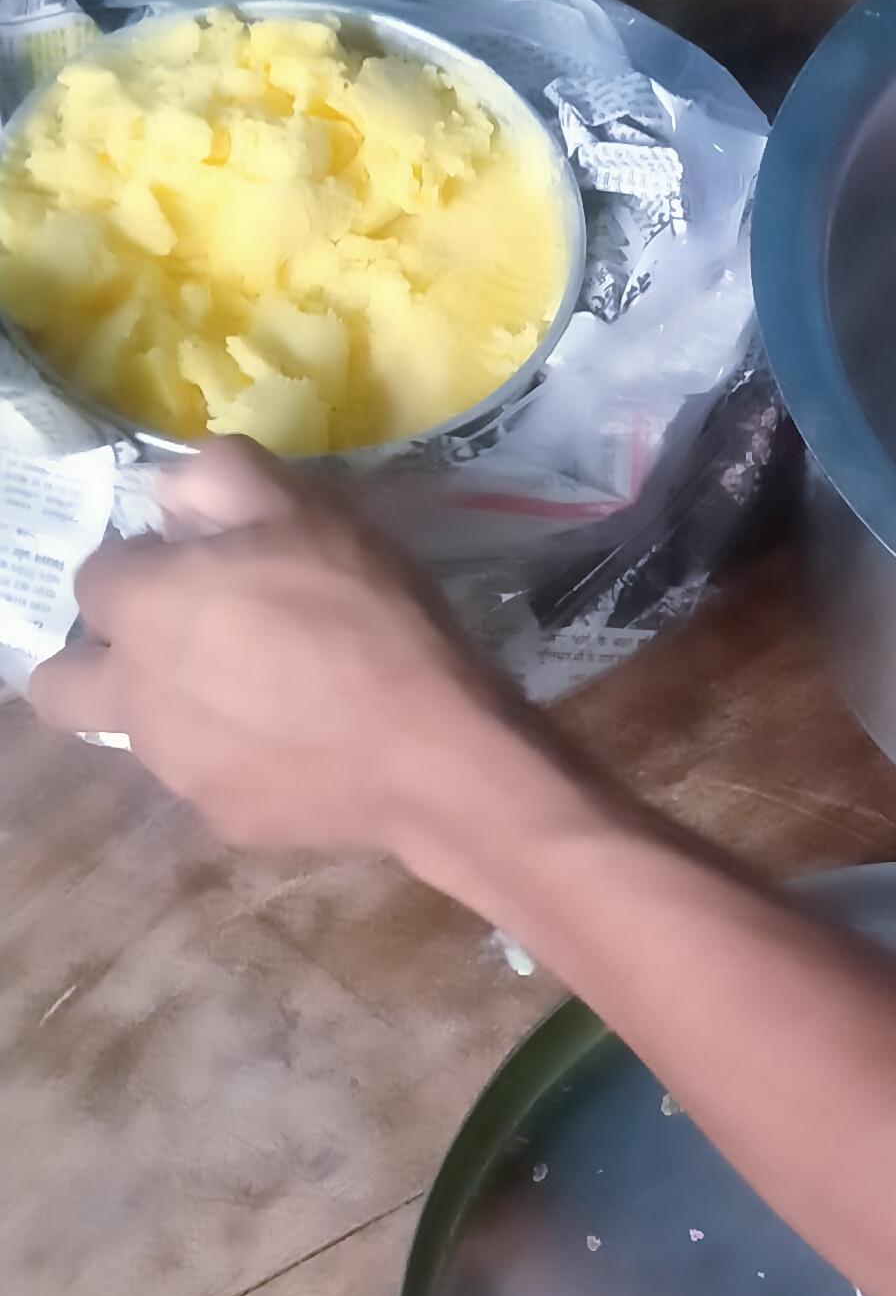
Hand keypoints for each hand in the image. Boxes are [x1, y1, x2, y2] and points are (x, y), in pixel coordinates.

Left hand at [30, 442, 516, 854]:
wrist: (433, 755)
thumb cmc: (367, 615)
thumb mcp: (306, 505)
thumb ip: (217, 477)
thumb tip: (171, 496)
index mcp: (142, 607)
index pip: (94, 576)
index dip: (145, 563)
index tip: (203, 565)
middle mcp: (134, 693)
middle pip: (62, 681)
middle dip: (98, 658)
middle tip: (179, 643)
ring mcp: (174, 767)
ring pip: (139, 733)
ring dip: (176, 708)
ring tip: (267, 696)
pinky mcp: (223, 819)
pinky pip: (211, 779)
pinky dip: (241, 761)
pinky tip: (306, 746)